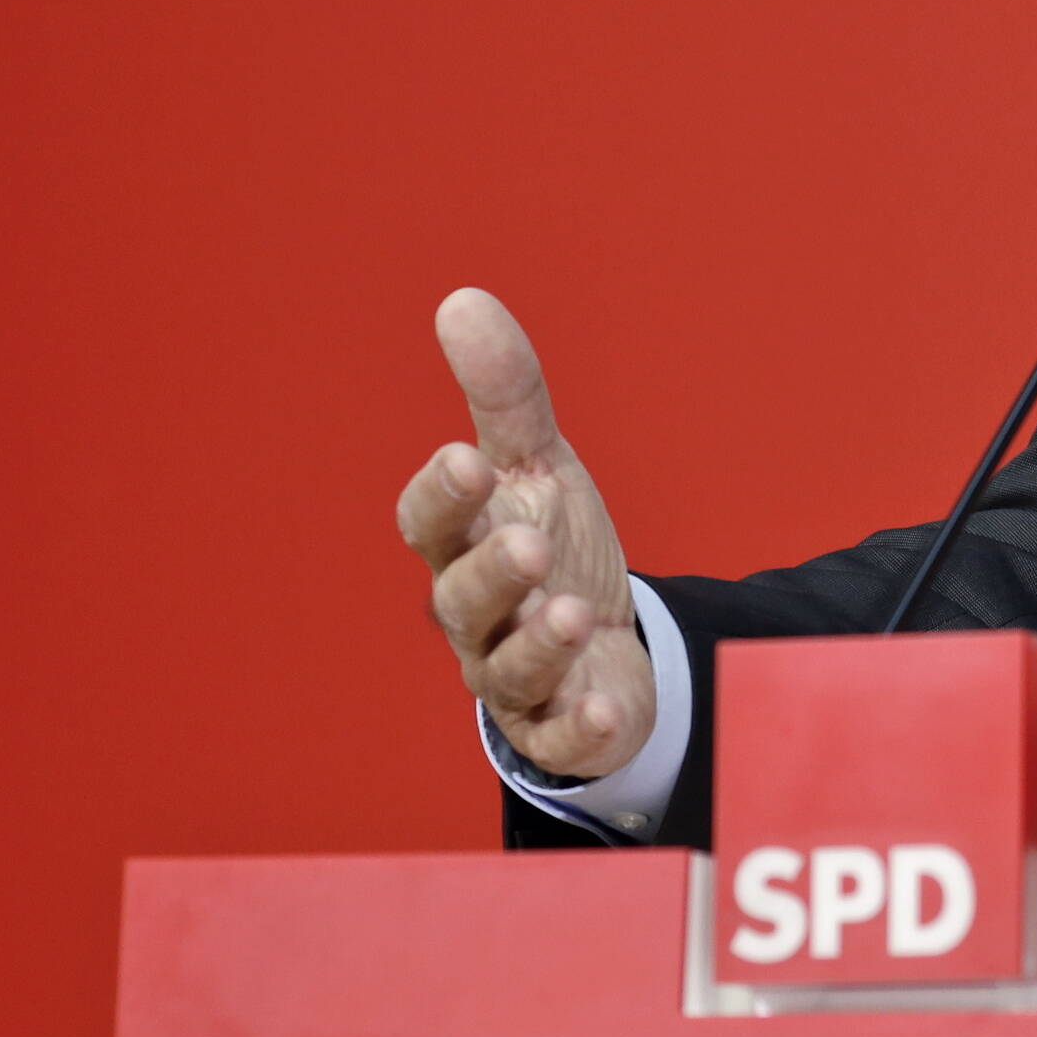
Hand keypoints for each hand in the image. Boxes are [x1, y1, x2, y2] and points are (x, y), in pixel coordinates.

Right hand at [393, 288, 654, 779]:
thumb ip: (505, 394)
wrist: (598, 641)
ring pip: (506, 668)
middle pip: (462, 597)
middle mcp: (476, 614)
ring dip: (537, 643)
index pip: (430, 522)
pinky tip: (605, 709)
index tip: (468, 460)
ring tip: (575, 612)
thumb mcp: (538, 466)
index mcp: (464, 542)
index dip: (443, 496)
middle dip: (491, 572)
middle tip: (529, 545)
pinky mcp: (556, 727)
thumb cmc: (552, 544)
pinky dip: (580, 727)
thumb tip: (461, 300)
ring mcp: (512, 675)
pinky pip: (559, 735)